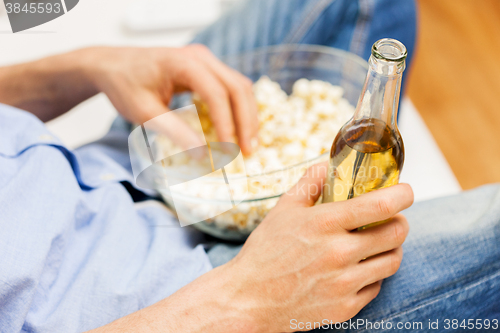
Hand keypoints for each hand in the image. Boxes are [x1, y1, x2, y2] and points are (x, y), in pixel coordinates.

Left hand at [84, 45, 258, 154]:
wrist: (113, 66)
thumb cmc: (125, 86)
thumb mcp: (145, 113)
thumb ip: (175, 132)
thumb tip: (203, 155)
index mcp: (183, 63)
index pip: (217, 94)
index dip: (227, 123)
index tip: (229, 149)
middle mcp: (200, 57)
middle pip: (237, 88)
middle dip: (246, 121)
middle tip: (249, 150)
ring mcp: (205, 60)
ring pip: (240, 86)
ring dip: (247, 115)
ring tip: (249, 143)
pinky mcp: (206, 68)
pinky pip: (231, 86)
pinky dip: (239, 108)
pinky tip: (240, 128)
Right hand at [220, 163, 413, 330]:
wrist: (249, 298)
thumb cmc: (265, 252)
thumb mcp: (283, 209)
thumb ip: (309, 184)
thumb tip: (327, 165)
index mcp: (324, 224)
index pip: (379, 206)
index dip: (401, 195)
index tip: (405, 191)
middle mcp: (338, 254)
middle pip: (396, 233)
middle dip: (399, 221)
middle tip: (390, 219)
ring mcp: (343, 283)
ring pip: (392, 261)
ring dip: (391, 248)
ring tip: (377, 243)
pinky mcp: (345, 307)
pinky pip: (376, 286)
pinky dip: (372, 274)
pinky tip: (357, 268)